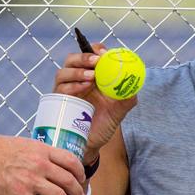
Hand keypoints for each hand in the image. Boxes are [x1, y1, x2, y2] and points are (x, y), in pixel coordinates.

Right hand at [0, 132, 86, 194]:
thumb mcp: (25, 145)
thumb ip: (37, 154)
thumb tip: (45, 163)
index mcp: (43, 151)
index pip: (71, 161)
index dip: (80, 172)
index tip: (82, 179)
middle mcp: (41, 164)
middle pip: (68, 180)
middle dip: (78, 192)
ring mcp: (30, 179)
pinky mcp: (18, 193)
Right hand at [54, 44, 135, 163]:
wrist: (91, 145)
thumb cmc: (105, 124)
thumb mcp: (120, 110)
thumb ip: (128, 96)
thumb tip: (134, 84)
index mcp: (92, 76)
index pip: (90, 55)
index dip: (95, 50)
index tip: (104, 52)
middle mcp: (77, 80)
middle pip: (72, 59)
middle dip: (83, 57)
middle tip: (96, 61)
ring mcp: (67, 90)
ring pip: (63, 72)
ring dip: (77, 71)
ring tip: (91, 77)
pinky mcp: (59, 102)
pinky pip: (60, 89)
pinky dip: (71, 86)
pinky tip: (83, 88)